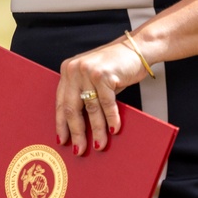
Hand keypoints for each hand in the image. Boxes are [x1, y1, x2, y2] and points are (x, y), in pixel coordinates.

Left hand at [56, 39, 146, 155]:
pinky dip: (111, 119)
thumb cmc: (115, 66)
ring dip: (96, 130)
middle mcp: (74, 69)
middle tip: (79, 149)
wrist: (137, 48)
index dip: (61, 123)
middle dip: (76, 132)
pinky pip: (106, 103)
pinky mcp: (103, 75)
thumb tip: (81, 127)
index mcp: (68, 70)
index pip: (60, 102)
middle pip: (72, 108)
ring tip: (99, 145)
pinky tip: (114, 130)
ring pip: (90, 108)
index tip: (62, 140)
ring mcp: (88, 71)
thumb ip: (85, 94)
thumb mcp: (93, 78)